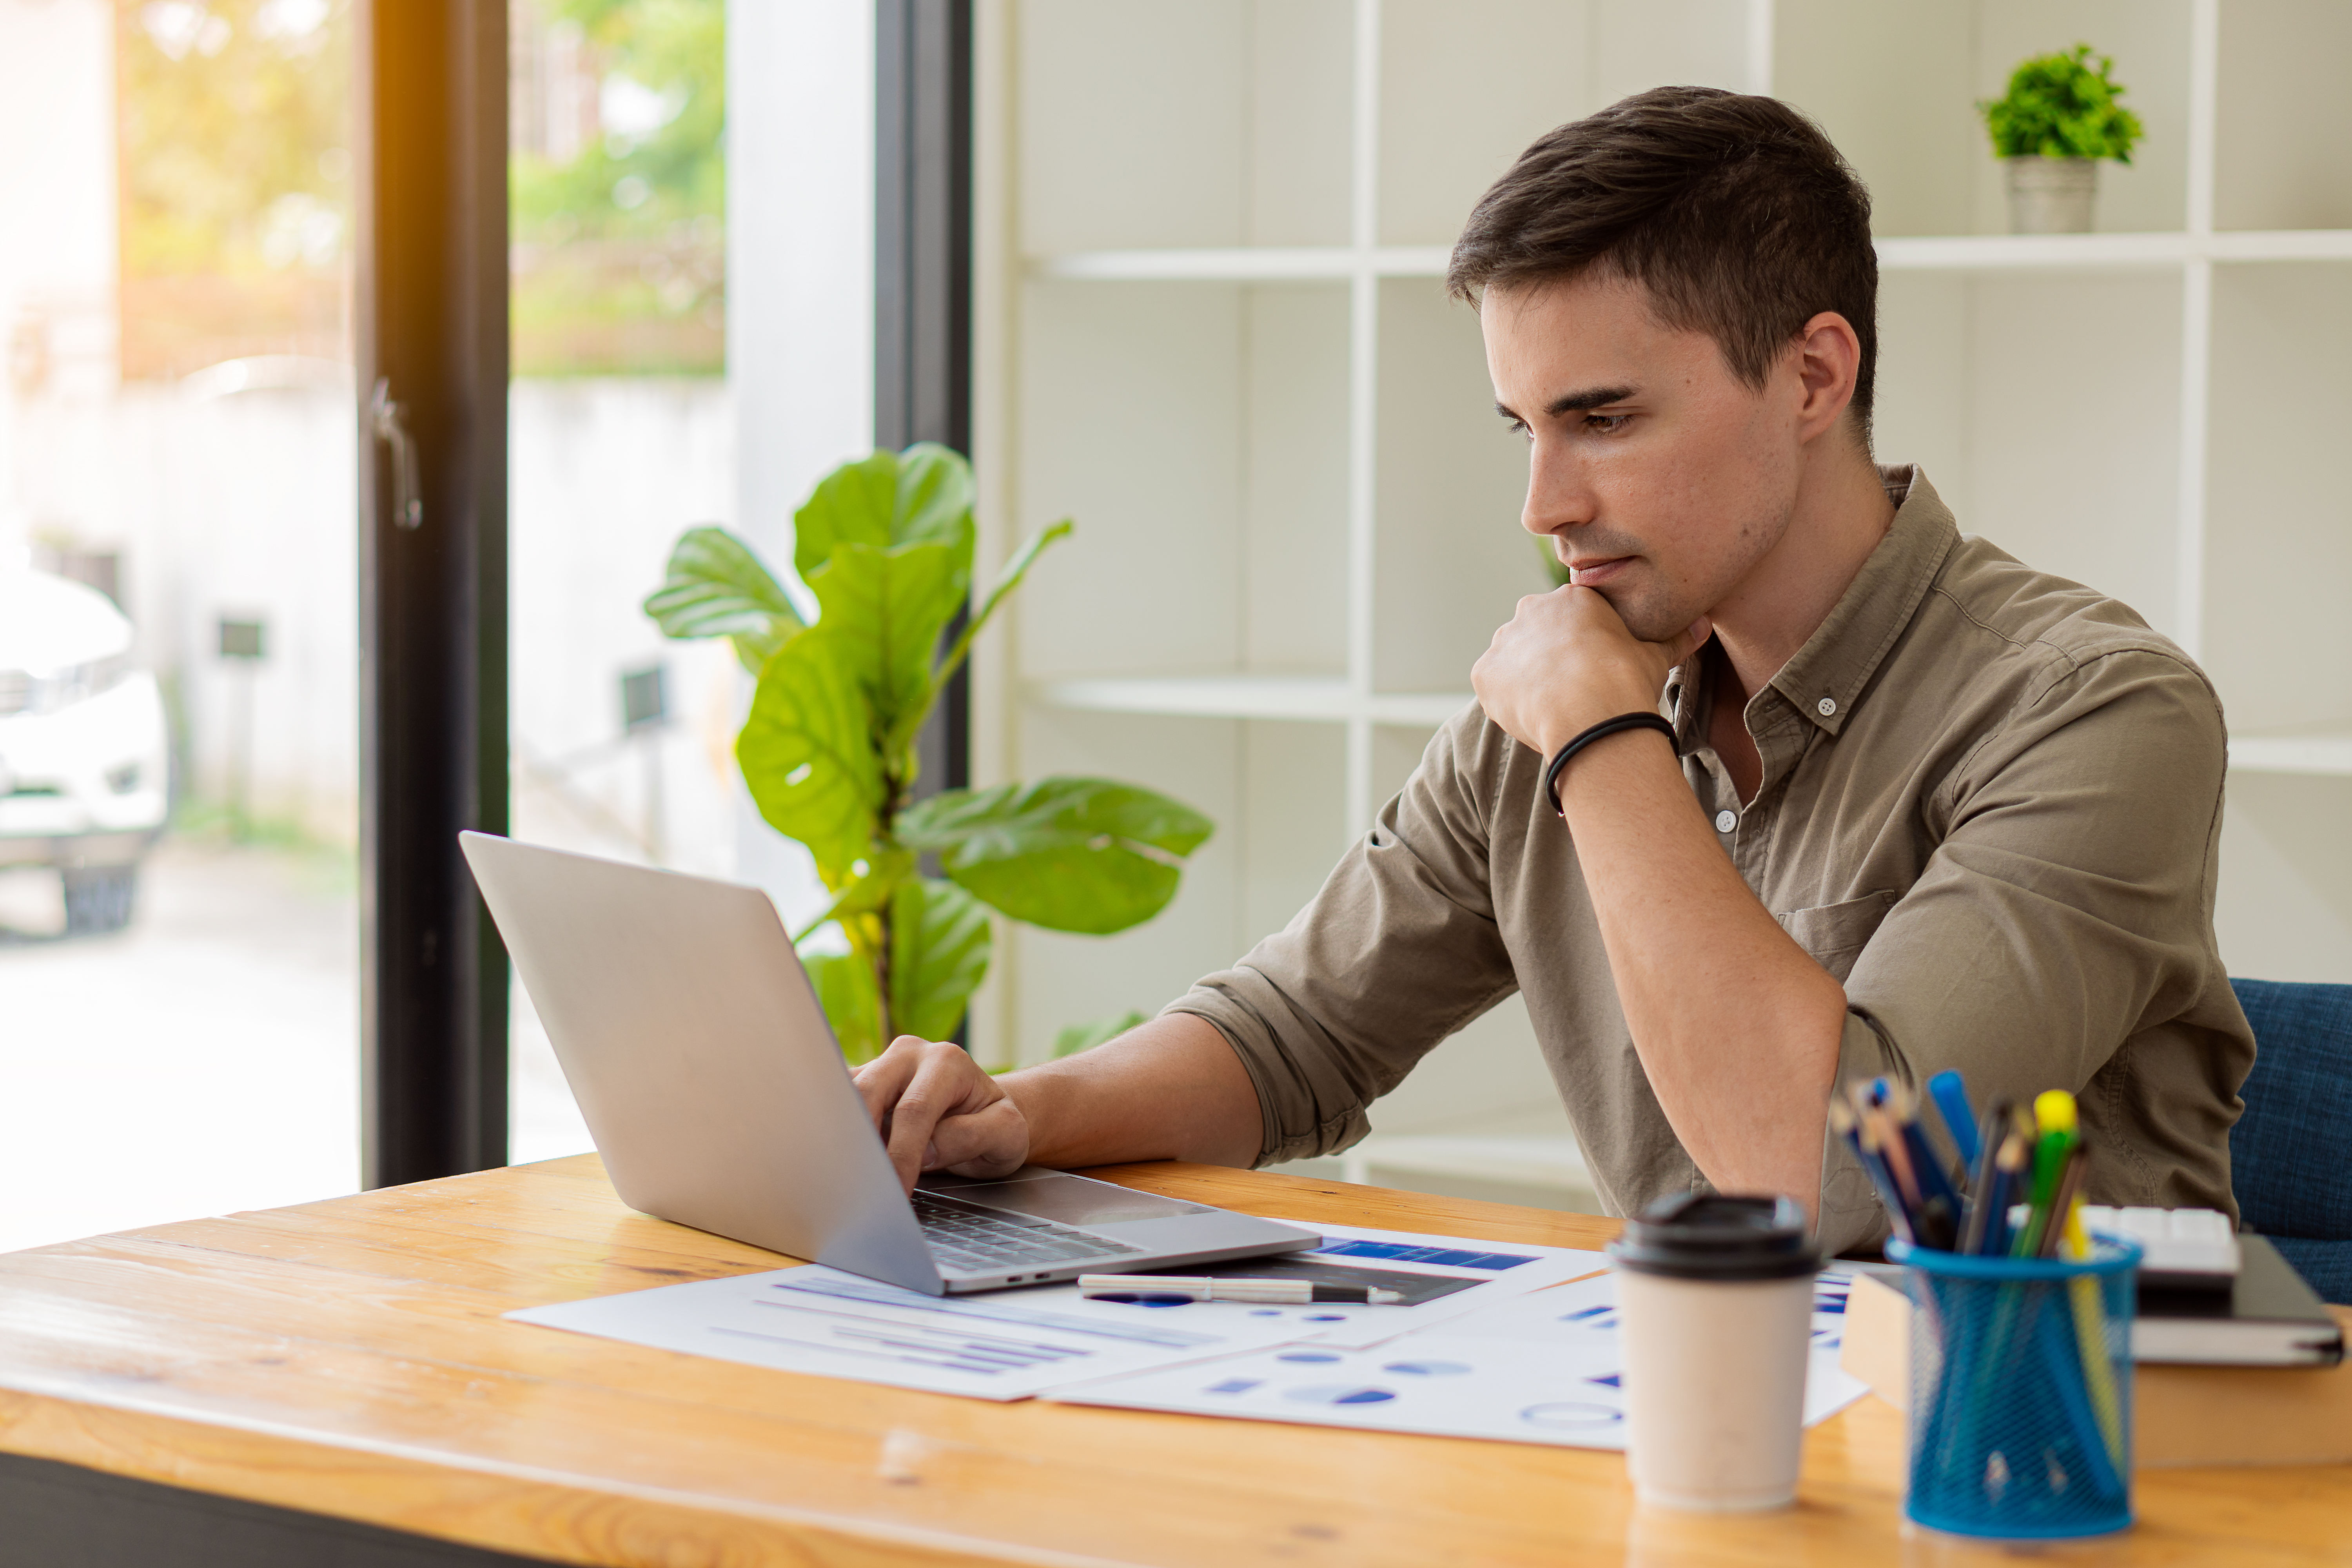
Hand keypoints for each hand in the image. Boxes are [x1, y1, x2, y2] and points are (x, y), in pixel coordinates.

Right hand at [851, 1036, 1031, 1193]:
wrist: (985, 1113)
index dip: (901, 1154)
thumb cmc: (995, 1123)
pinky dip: (834, 1131)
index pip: (914, 1110)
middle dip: (862, 1142)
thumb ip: (971, 1137)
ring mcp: (881, 1065)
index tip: (896, 1191)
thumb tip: (925, 1151)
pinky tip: (838, 1161)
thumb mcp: (1006, 1133)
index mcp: (948, 1062)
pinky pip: (836, 1101)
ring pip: (845, 1094)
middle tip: (862, 1185)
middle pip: (869, 1093)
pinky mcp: (862, 1081)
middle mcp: (910, 1055)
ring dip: (841, 1134)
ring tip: (846, 1175)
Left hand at [1471, 585, 1709, 757]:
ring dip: (1527, 678)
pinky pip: (1493, 684)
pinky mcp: (1485, 672)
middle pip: (1538, 634)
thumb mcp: (1655, 657)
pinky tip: (1532, 715)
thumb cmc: (1626, 681)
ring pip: (1514, 659)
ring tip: (1553, 707)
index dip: (1583, 647)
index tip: (1592, 671)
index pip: (1572, 618)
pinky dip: (1506, 699)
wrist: (1590, 713)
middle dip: (1551, 659)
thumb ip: (1674, 639)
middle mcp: (1532, 610)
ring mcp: (1505, 641)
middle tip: (1572, 691)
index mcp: (1572, 599)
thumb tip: (1704, 625)